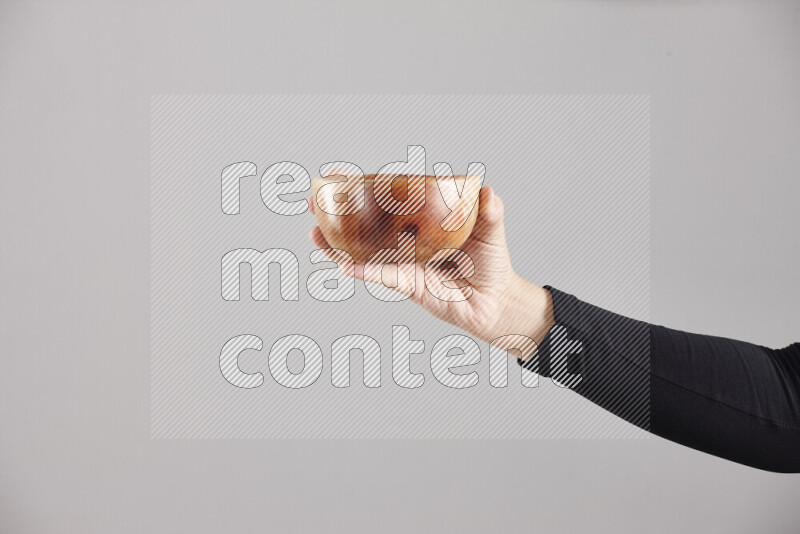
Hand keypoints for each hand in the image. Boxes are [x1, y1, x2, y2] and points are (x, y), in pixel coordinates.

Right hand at [309, 186, 553, 353]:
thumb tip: (486, 192)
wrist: (497, 300)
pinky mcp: (409, 285)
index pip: (387, 200)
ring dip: (338, 245)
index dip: (363, 189)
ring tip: (315, 233)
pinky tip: (346, 264)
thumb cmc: (492, 262)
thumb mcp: (491, 229)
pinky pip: (383, 276)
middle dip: (337, 215)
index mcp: (420, 221)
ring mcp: (404, 263)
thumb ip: (490, 210)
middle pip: (365, 225)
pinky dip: (365, 271)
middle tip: (314, 202)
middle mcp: (406, 241)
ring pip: (365, 252)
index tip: (337, 176)